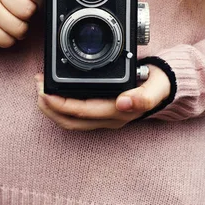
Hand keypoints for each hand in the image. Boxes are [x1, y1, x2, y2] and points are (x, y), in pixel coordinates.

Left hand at [35, 64, 169, 130]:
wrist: (166, 88)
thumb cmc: (158, 84)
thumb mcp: (156, 86)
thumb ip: (143, 96)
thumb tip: (124, 104)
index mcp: (118, 112)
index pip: (82, 111)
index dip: (60, 103)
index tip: (45, 90)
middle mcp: (109, 118)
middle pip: (70, 121)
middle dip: (49, 106)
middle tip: (37, 86)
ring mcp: (104, 118)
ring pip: (70, 121)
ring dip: (52, 108)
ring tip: (40, 89)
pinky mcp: (101, 114)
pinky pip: (76, 116)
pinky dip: (60, 106)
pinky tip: (53, 93)